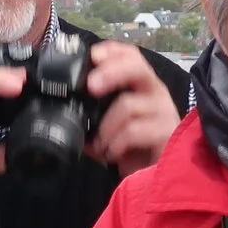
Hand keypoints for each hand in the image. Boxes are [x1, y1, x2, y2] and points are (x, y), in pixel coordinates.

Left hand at [86, 41, 181, 175]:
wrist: (155, 177)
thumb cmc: (132, 148)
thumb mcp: (107, 129)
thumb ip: (90, 118)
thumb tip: (61, 115)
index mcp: (140, 86)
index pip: (130, 55)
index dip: (112, 51)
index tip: (93, 56)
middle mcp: (154, 92)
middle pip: (136, 66)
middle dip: (110, 72)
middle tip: (90, 86)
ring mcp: (163, 111)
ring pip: (128, 105)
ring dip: (106, 128)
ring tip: (101, 144)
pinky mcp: (166, 133)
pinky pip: (134, 131)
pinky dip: (116, 144)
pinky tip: (112, 153)